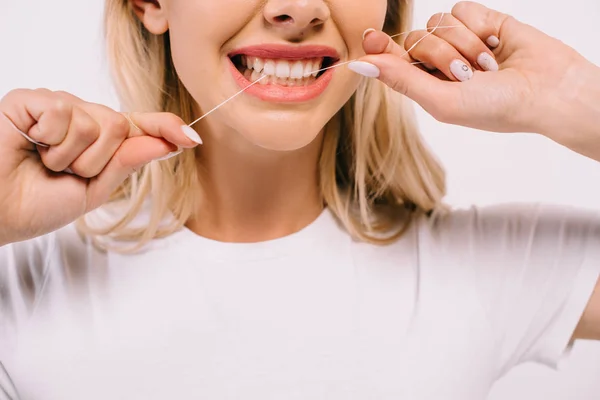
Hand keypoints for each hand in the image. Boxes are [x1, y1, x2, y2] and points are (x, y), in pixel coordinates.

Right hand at [0, 89, 201, 245]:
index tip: (192, 138)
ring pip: (96, 120)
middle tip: (65, 173)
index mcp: (95, 141)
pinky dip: (52, 140)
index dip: (164, 128)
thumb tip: (167, 143)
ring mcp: (55, 107)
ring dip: (73, 156)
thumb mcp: (94, 188)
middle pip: (120, 125)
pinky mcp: (30, 100)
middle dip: (97, 161)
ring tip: (44, 164)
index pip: (136, 127)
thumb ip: (127, 162)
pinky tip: (30, 146)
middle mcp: (78, 119)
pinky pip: (65, 112)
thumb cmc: (37, 204)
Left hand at [351, 1, 596, 140]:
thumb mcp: (442, 101)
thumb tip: (360, 64)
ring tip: (486, 65)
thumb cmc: (495, 107)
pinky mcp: (481, 20)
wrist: (549, 90)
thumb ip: (401, 80)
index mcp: (426, 85)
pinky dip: (478, 26)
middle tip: (465, 75)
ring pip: (438, 22)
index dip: (379, 48)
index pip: (392, 61)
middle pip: (415, 40)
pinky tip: (495, 44)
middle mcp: (439, 62)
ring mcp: (460, 40)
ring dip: (463, 44)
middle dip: (440, 55)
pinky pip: (462, 8)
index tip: (371, 37)